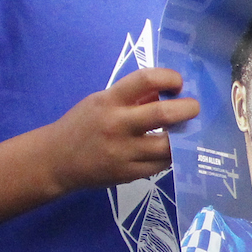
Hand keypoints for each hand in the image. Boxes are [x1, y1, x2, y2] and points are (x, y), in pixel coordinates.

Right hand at [50, 67, 198, 192]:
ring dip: (183, 136)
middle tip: (194, 107)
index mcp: (109, 101)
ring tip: (186, 130)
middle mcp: (117, 125)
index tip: (178, 83)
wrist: (56, 160)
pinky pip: (160, 165)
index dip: (169, 77)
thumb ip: (132, 97)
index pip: (145, 79)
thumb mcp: (101, 101)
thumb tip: (168, 92)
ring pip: (167, 145)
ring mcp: (123, 152)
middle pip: (163, 114)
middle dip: (187, 108)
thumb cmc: (82, 125)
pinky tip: (171, 149)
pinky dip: (170, 155)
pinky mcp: (128, 174)